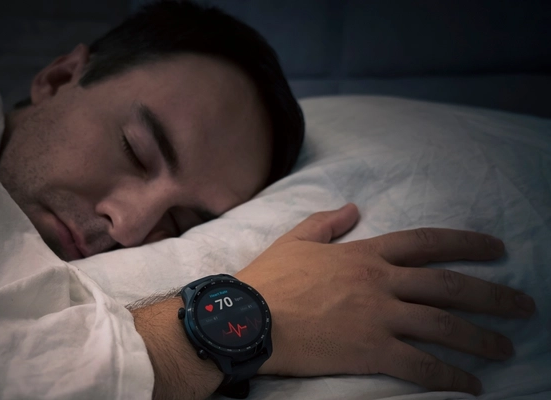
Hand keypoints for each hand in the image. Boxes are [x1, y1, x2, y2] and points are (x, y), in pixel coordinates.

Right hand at [236, 203, 534, 394]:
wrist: (248, 317)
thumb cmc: (269, 280)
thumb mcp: (296, 241)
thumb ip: (326, 222)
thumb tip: (352, 207)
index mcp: (365, 255)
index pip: (426, 242)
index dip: (465, 243)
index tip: (496, 249)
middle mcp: (381, 283)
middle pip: (448, 285)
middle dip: (492, 295)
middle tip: (524, 305)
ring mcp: (379, 317)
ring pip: (443, 325)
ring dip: (481, 338)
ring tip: (505, 347)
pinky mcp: (372, 351)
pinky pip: (421, 365)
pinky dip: (450, 376)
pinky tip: (470, 385)